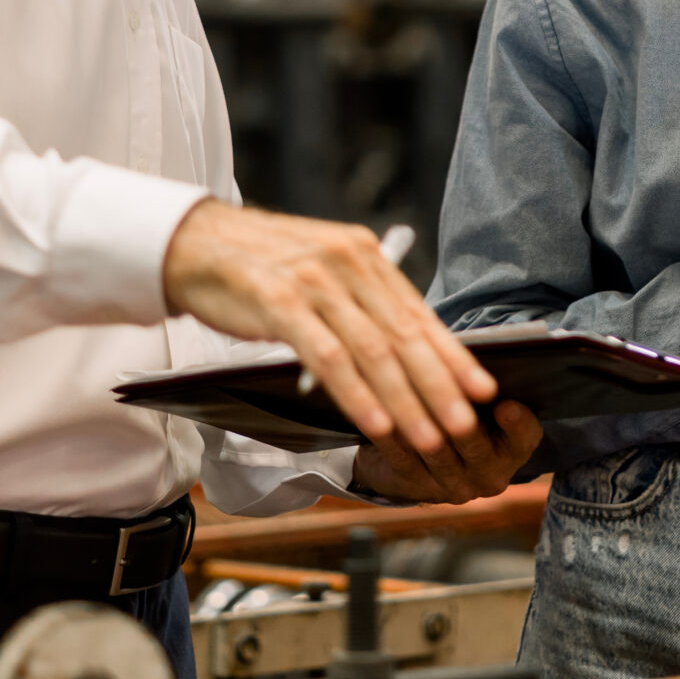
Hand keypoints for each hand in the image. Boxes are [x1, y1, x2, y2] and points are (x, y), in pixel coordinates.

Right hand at [161, 200, 495, 455]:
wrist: (194, 242)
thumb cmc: (260, 267)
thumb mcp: (321, 272)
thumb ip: (360, 302)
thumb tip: (406, 347)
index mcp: (364, 254)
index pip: (419, 313)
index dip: (454, 356)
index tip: (484, 390)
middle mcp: (348, 262)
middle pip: (404, 335)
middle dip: (440, 386)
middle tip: (467, 424)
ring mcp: (315, 281)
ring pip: (373, 350)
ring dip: (406, 400)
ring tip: (430, 436)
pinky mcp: (280, 302)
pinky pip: (328, 357)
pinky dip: (356, 394)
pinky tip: (376, 422)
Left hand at [351, 401, 543, 503]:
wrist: (427, 456)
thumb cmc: (463, 409)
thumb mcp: (483, 401)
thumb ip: (483, 385)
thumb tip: (476, 360)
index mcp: (513, 450)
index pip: (524, 438)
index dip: (517, 424)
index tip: (507, 405)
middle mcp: (488, 475)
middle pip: (477, 448)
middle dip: (464, 424)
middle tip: (453, 400)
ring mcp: (452, 486)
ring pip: (437, 454)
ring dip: (423, 425)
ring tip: (410, 398)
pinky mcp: (414, 486)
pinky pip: (402, 459)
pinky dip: (392, 436)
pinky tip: (382, 414)